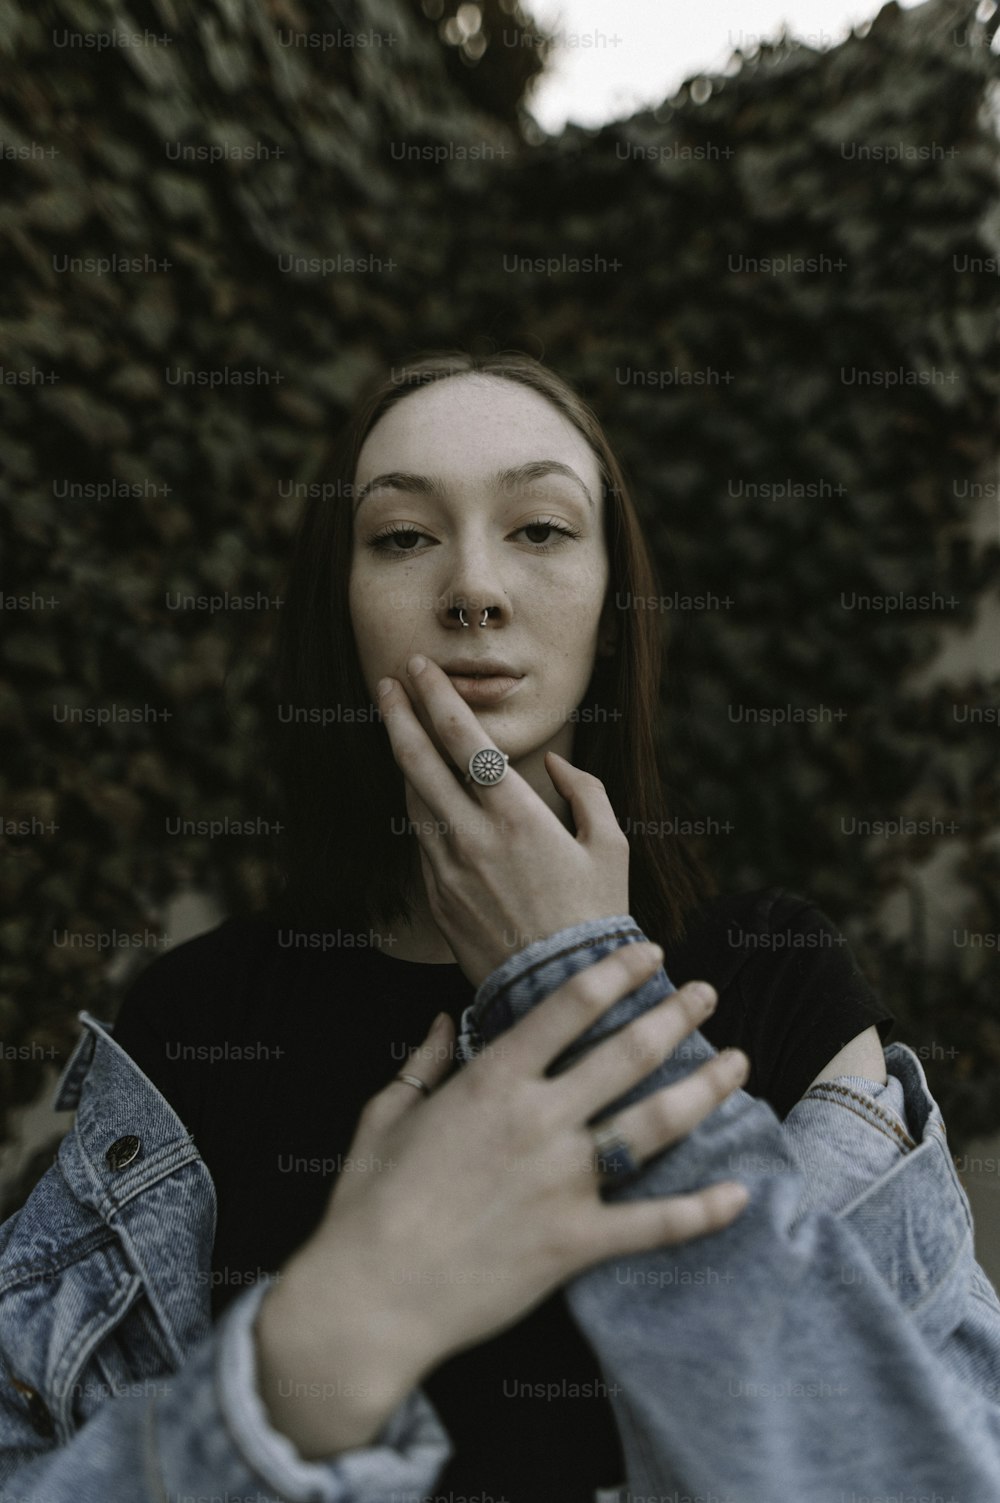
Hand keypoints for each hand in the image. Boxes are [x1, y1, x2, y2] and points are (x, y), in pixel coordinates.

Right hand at [282, 945, 748, 1410]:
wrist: (370, 1297)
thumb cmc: (368, 1202)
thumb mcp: (386, 1115)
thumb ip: (423, 1063)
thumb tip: (441, 1019)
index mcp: (492, 1082)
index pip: (570, 1006)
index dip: (617, 973)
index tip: (652, 954)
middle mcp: (538, 1120)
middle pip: (627, 1053)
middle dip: (675, 1015)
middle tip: (709, 992)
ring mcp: (562, 1181)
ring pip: (654, 1124)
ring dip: (704, 1089)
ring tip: (738, 1062)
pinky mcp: (575, 1242)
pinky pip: (653, 1224)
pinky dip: (701, 1212)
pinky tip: (741, 1195)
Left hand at [377, 654, 629, 986]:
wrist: (558, 990)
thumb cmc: (595, 917)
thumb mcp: (611, 847)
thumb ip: (586, 794)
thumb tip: (557, 765)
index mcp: (518, 816)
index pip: (464, 740)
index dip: (436, 698)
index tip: (419, 670)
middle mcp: (472, 837)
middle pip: (419, 761)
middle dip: (399, 715)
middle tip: (386, 683)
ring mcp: (447, 869)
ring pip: (412, 799)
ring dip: (403, 759)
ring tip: (398, 728)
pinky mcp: (436, 899)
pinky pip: (422, 841)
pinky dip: (419, 809)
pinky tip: (420, 792)